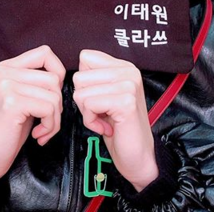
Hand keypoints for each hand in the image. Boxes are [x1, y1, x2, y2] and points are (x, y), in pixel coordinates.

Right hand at [0, 45, 64, 209]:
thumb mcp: (20, 96)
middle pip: (53, 77)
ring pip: (54, 94)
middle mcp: (4, 72)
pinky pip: (49, 108)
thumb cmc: (6, 130)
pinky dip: (51, 126)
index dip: (58, 73)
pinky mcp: (11, 103)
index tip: (51, 95)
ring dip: (55, 118)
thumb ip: (35, 81)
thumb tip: (61, 76)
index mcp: (6, 67)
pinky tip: (38, 134)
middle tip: (46, 120)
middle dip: (58, 103)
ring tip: (42, 129)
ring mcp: (6, 86)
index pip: (45, 53)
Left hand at [73, 50, 158, 191]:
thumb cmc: (118, 126)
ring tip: (104, 119)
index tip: (98, 98)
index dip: (84, 82)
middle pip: (79, 76)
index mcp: (123, 66)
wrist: (138, 156)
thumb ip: (94, 78)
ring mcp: (129, 85)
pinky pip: (89, 105)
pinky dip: (91, 121)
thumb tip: (75, 72)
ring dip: (87, 112)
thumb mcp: (104, 94)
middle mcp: (129, 71)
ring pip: (81, 92)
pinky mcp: (126, 102)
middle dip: (83, 99)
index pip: (85, 57)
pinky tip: (106, 127)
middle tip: (101, 112)